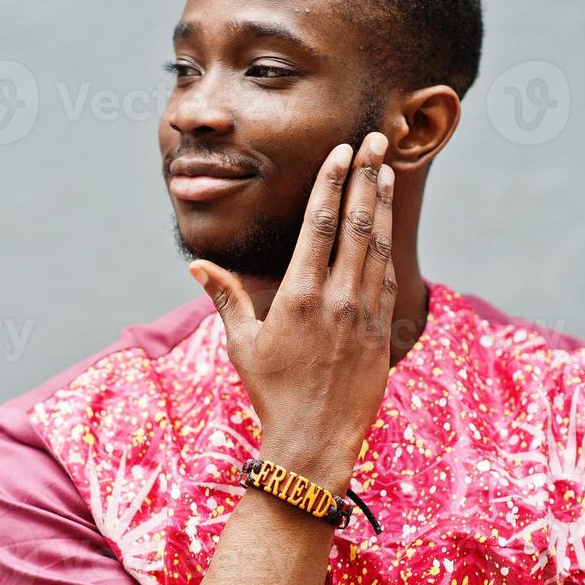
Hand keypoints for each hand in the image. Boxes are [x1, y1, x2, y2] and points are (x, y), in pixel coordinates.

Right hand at [189, 133, 397, 494]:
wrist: (314, 441)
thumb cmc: (271, 393)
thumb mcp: (242, 344)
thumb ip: (226, 298)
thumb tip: (197, 266)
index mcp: (299, 296)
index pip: (320, 225)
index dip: (333, 184)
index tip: (342, 153)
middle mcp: (337, 299)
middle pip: (357, 225)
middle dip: (366, 179)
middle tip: (375, 142)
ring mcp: (364, 315)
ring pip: (379, 246)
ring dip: (382, 205)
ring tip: (386, 170)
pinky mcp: (382, 332)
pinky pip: (387, 278)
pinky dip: (386, 247)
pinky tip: (385, 226)